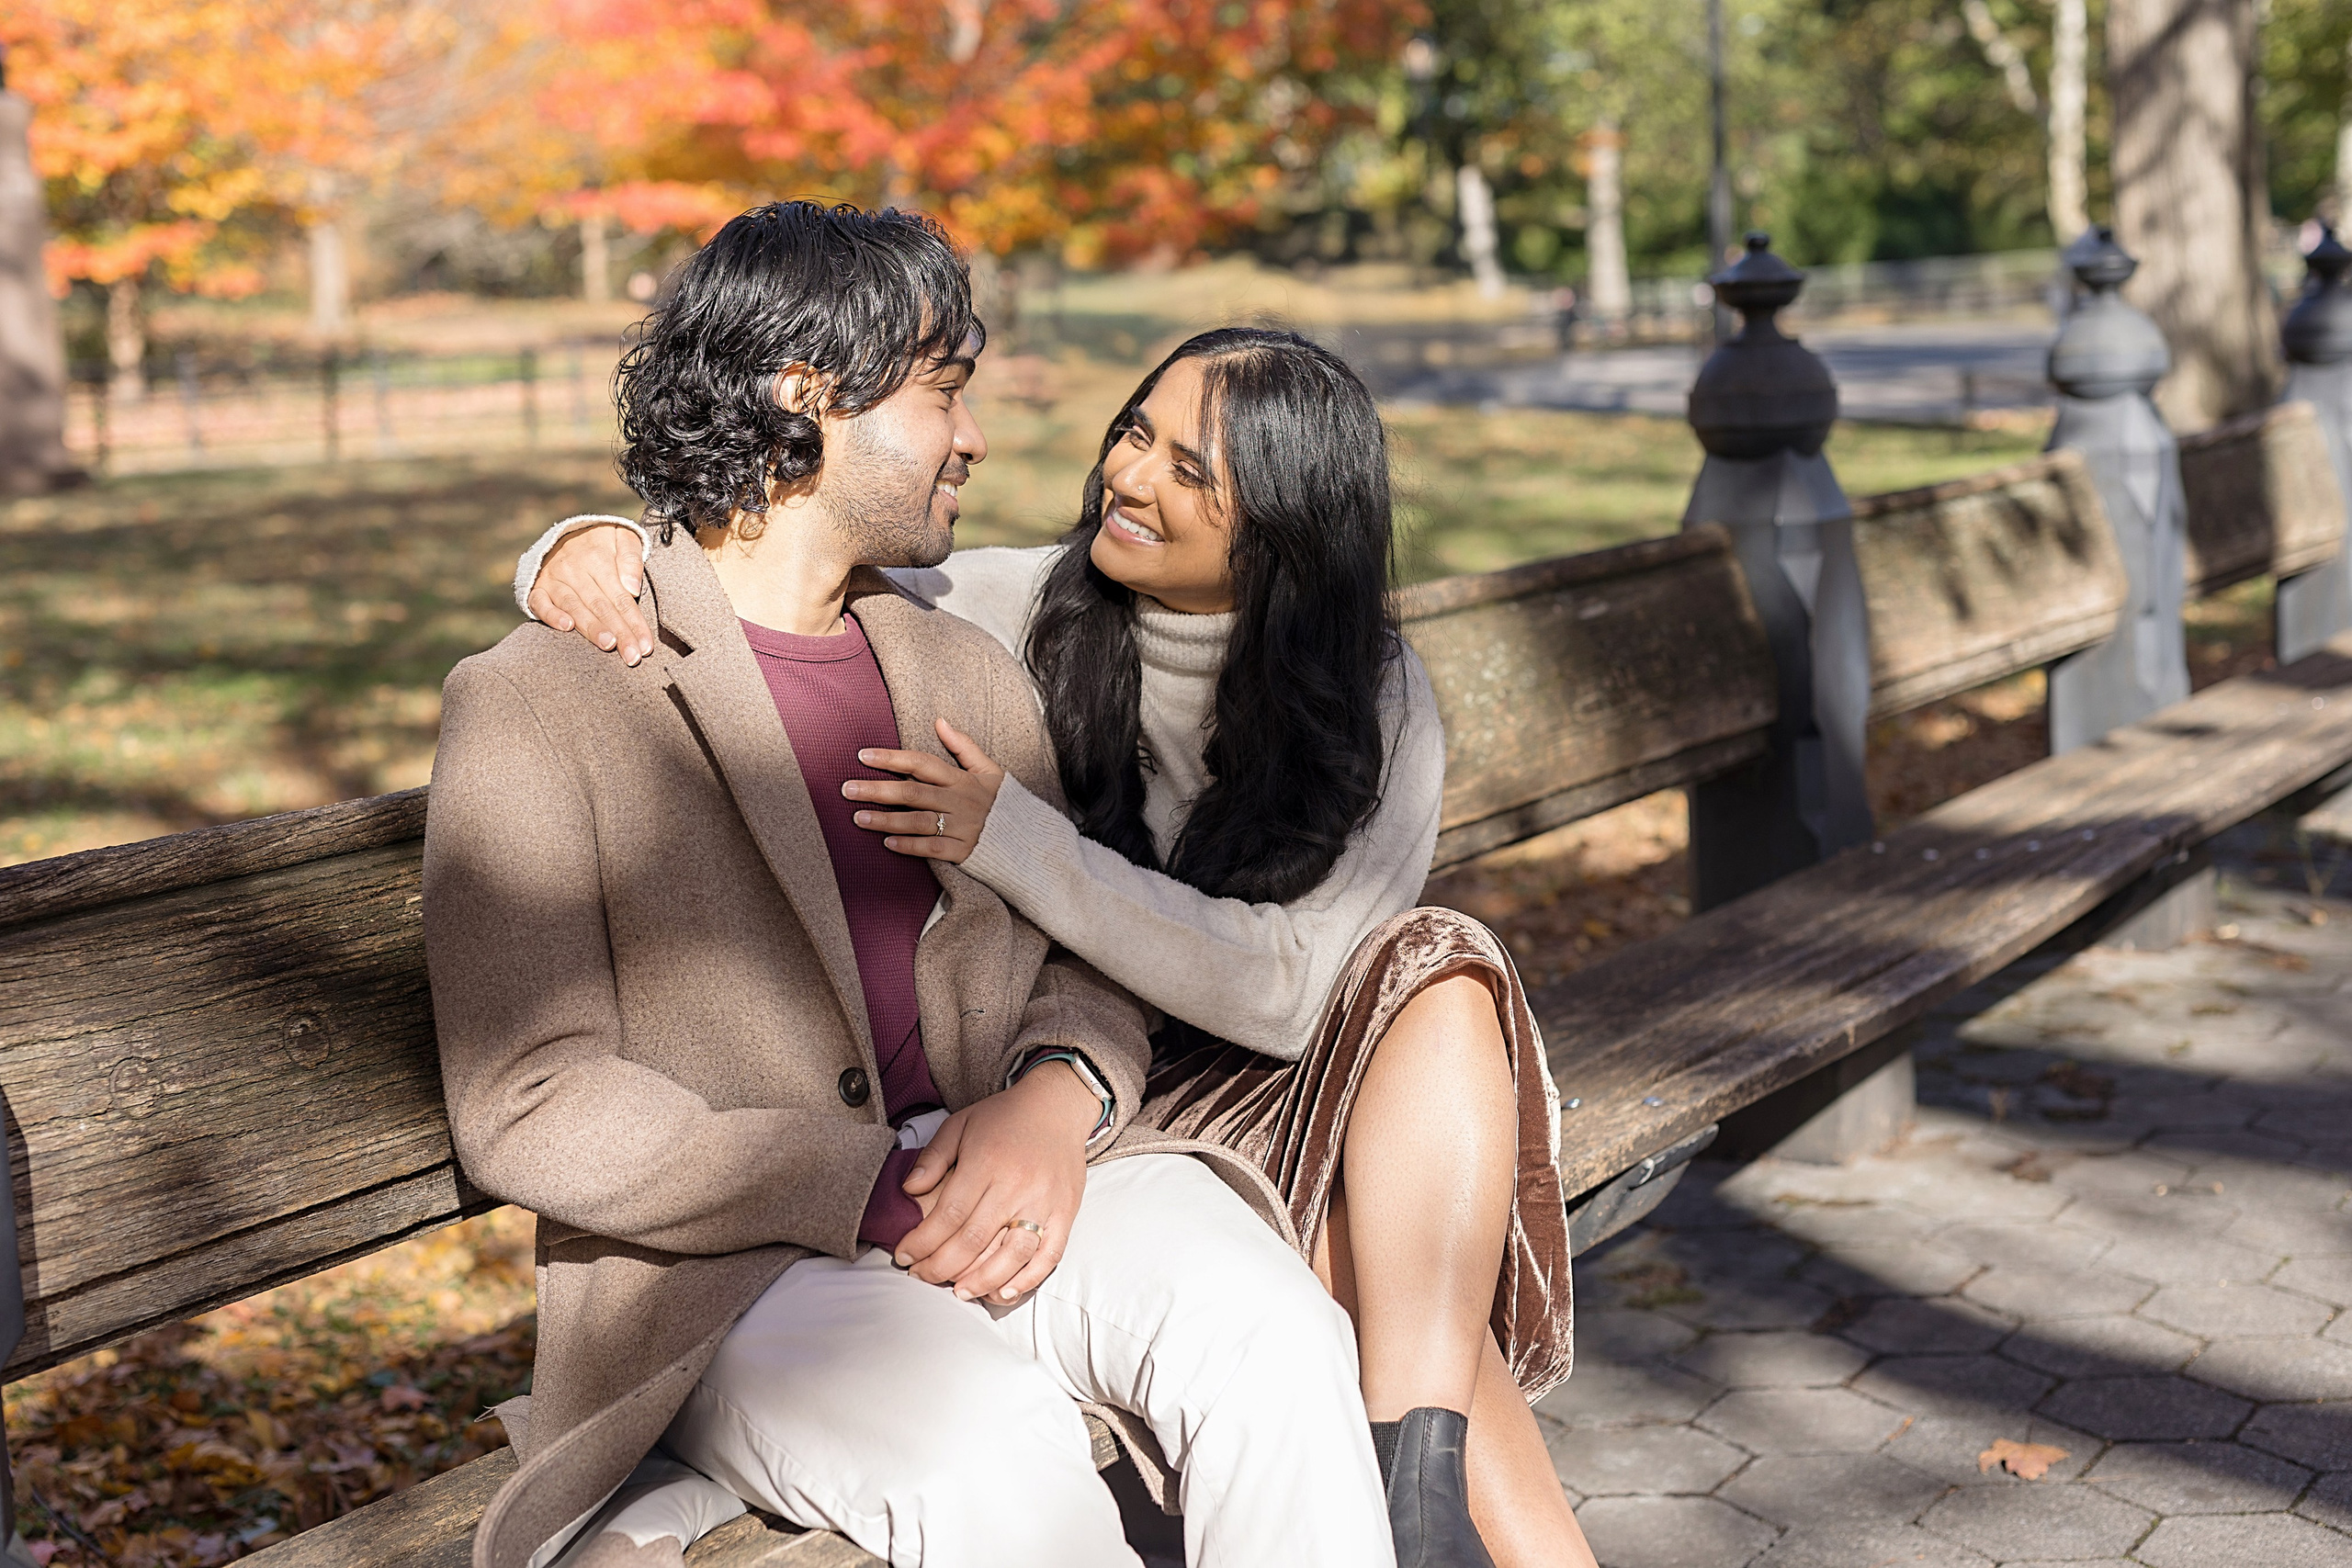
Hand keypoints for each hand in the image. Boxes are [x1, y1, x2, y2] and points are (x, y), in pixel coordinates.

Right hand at [529, 523, 655, 664]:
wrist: (564, 532)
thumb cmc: (600, 540)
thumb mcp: (622, 535)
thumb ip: (631, 557)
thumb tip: (633, 587)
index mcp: (598, 559)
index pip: (621, 597)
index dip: (634, 622)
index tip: (646, 645)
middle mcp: (575, 570)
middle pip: (601, 606)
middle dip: (619, 633)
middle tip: (632, 656)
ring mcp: (554, 580)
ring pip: (575, 607)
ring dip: (591, 627)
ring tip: (607, 644)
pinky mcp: (537, 588)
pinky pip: (541, 603)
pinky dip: (552, 615)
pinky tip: (566, 627)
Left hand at [845, 718, 1005, 864]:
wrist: (1032, 841)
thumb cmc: (1007, 804)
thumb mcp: (991, 770)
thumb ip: (964, 746)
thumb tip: (940, 721)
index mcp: (964, 779)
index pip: (922, 764)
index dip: (892, 759)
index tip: (863, 756)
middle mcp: (961, 801)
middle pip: (913, 793)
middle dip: (878, 790)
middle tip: (847, 789)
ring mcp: (963, 827)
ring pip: (917, 821)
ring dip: (886, 820)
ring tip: (858, 818)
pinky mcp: (965, 852)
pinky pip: (933, 848)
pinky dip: (910, 846)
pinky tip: (887, 843)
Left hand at [893, 1062, 1099, 1301]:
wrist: (1057, 1105)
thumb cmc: (1005, 1117)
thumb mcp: (961, 1124)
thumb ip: (933, 1158)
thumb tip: (909, 1191)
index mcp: (986, 1163)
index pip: (948, 1215)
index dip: (923, 1242)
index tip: (904, 1257)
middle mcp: (1016, 1185)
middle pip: (974, 1240)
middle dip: (942, 1267)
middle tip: (922, 1277)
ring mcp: (1044, 1202)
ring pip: (1012, 1254)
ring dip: (982, 1281)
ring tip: (959, 1292)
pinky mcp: (1066, 1213)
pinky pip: (1049, 1255)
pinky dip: (1027, 1279)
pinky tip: (1003, 1293)